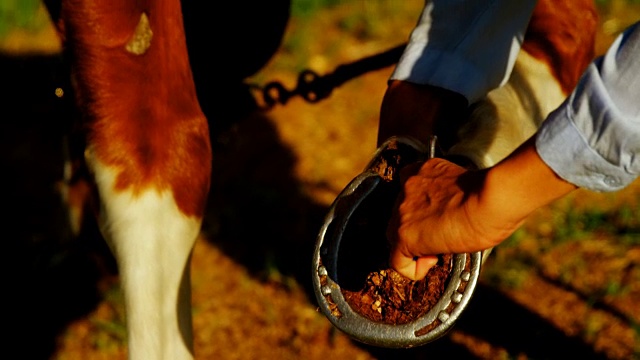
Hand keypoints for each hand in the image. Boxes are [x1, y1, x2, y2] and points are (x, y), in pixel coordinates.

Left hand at [387, 137, 576, 279]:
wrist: (491, 200)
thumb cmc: (492, 195)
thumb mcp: (465, 185)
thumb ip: (450, 195)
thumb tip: (458, 211)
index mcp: (423, 171)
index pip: (409, 192)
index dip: (422, 211)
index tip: (439, 219)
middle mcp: (407, 187)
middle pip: (400, 215)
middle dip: (418, 228)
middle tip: (443, 235)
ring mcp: (403, 211)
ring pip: (395, 235)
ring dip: (415, 246)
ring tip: (441, 248)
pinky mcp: (405, 235)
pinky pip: (397, 260)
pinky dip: (411, 269)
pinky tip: (430, 265)